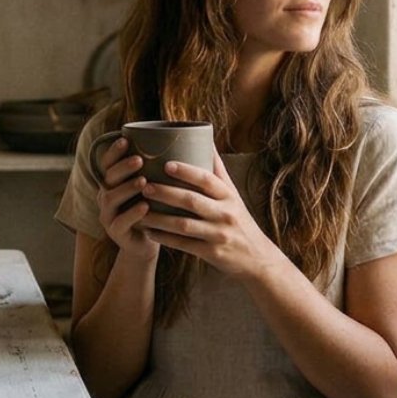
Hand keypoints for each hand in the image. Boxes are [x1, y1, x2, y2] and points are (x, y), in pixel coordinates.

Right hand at [94, 137, 157, 260]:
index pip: (108, 163)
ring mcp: (108, 215)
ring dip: (126, 188)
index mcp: (113, 183)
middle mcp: (106, 196)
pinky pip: (120, 222)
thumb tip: (185, 143)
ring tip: (143, 181)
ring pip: (110, 198)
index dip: (113, 152)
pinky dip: (132, 213)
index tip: (126, 140)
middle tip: (139, 160)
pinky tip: (145, 206)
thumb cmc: (154, 210)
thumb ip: (157, 170)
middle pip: (108, 178)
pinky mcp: (115, 232)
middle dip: (123, 168)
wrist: (147, 243)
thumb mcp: (152, 189)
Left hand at [138, 151, 284, 281]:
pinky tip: (148, 232)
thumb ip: (217, 171)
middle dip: (166, 193)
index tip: (166, 164)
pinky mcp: (211, 253)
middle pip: (192, 201)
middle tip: (144, 186)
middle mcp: (225, 213)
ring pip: (183, 225)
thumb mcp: (233, 195)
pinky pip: (183, 245)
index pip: (207, 180)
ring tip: (139, 211)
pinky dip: (164, 238)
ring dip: (159, 218)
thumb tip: (206, 140)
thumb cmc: (238, 219)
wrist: (257, 257)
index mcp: (228, 196)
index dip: (187, 171)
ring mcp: (218, 234)